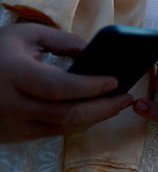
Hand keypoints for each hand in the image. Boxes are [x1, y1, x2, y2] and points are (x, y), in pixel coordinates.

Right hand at [0, 24, 132, 141]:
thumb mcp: (24, 36)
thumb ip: (61, 40)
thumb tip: (94, 51)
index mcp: (15, 74)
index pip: (59, 87)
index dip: (90, 87)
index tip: (115, 81)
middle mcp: (14, 104)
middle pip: (68, 114)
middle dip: (103, 108)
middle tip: (127, 99)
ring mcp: (15, 124)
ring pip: (64, 128)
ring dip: (96, 118)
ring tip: (118, 105)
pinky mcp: (17, 135)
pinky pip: (55, 133)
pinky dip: (79, 124)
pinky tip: (96, 113)